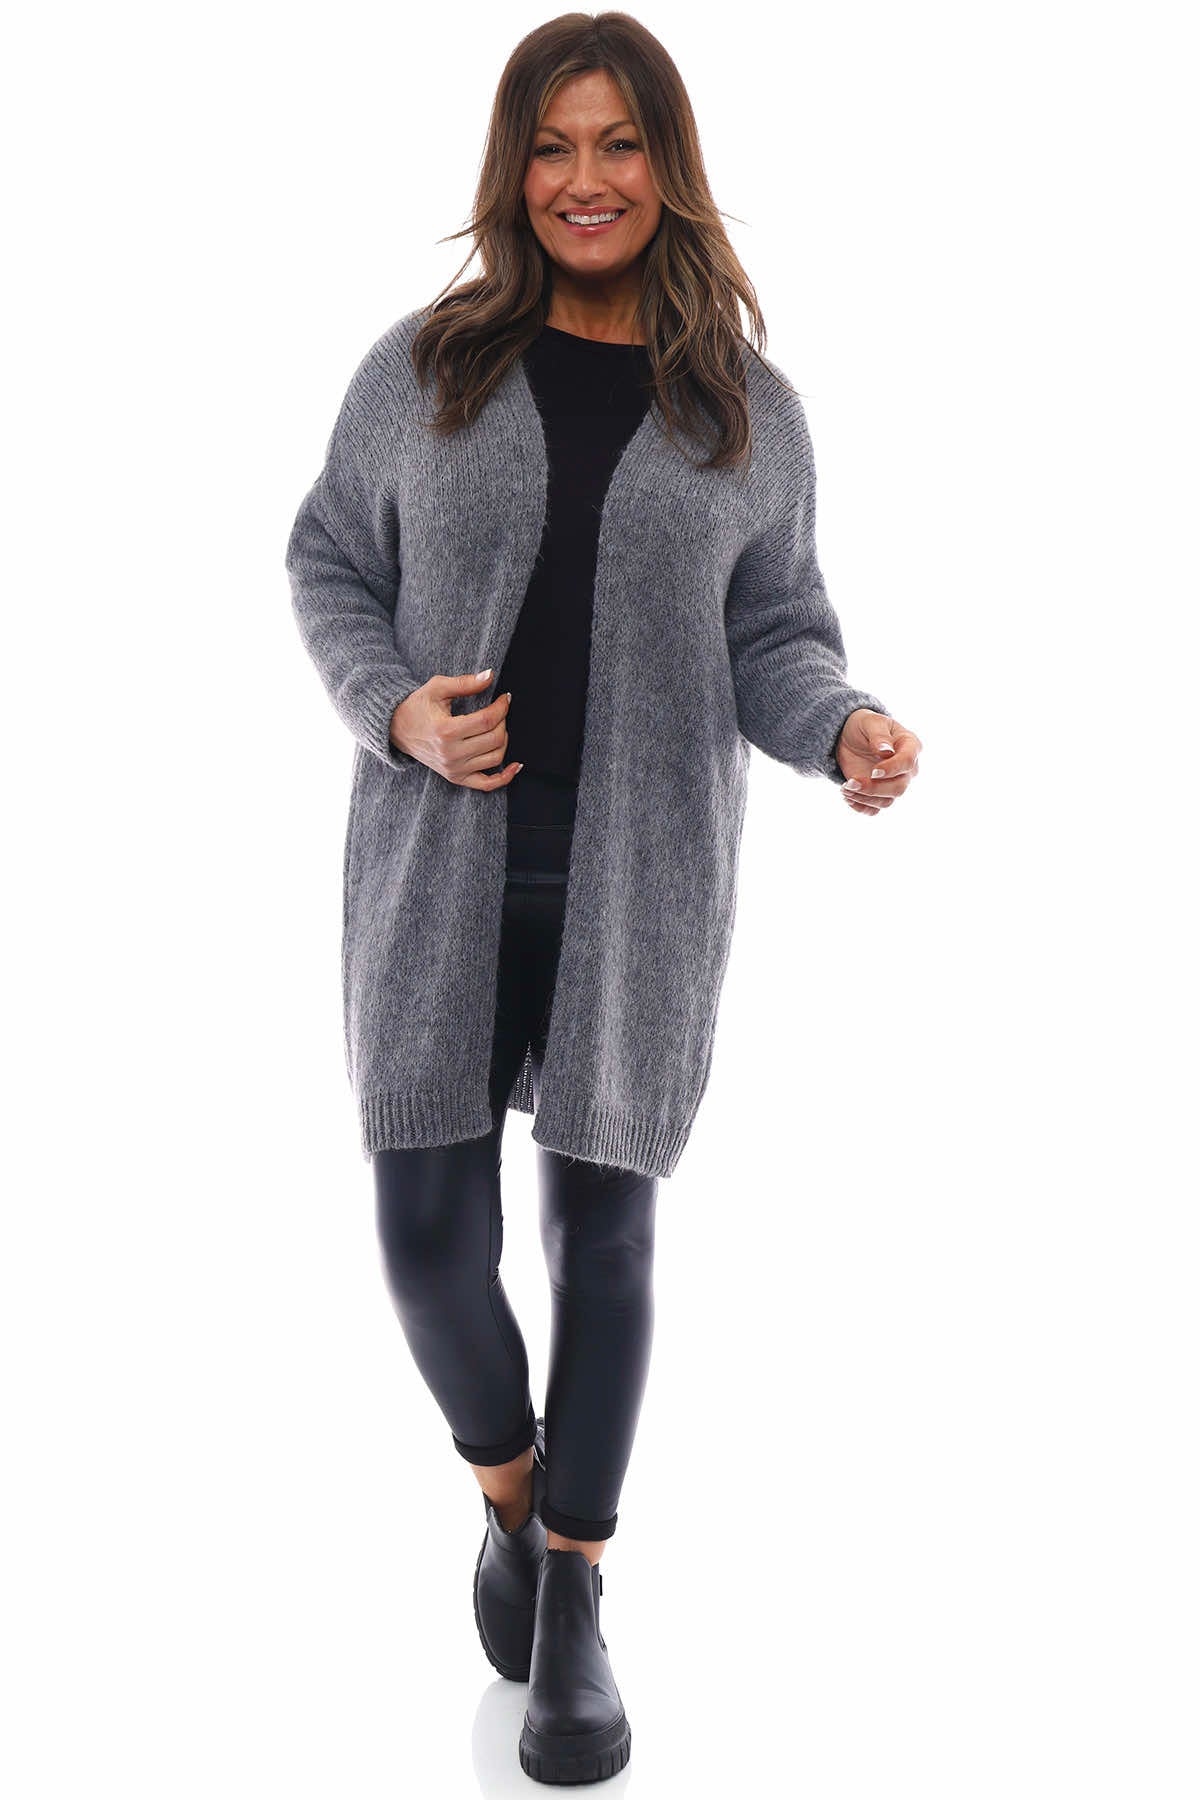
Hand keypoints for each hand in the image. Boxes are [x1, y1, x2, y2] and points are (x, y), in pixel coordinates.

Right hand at [390, 670, 521, 788]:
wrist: (397, 729)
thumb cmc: (417, 706)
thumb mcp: (437, 687)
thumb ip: (464, 682)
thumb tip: (490, 676)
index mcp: (446, 731)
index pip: (487, 720)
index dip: (502, 707)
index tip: (505, 697)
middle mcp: (451, 754)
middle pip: (495, 739)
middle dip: (503, 721)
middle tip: (498, 710)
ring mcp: (454, 769)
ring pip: (496, 758)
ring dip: (504, 740)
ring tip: (497, 726)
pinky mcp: (456, 778)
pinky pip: (487, 784)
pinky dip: (505, 777)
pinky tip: (516, 765)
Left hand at [836, 709, 921, 814]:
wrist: (850, 736)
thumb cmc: (865, 725)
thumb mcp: (870, 722)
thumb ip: (879, 736)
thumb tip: (886, 751)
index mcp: (910, 746)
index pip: (907, 762)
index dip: (892, 769)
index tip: (874, 772)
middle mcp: (906, 769)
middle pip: (899, 787)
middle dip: (874, 788)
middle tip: (851, 782)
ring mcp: (894, 783)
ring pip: (887, 801)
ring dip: (864, 798)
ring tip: (845, 787)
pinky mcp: (880, 794)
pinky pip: (875, 809)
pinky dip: (860, 807)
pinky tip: (847, 796)